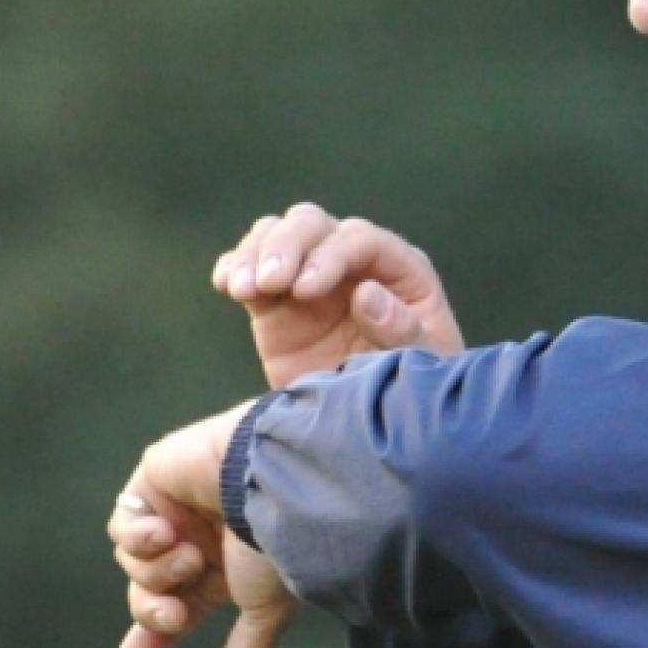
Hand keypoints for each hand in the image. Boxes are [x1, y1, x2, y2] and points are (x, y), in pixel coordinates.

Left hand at [109, 405, 296, 647]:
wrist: (276, 482)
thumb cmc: (277, 543)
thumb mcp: (265, 610)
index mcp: (224, 565)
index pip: (180, 604)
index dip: (156, 631)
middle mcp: (199, 536)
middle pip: (149, 587)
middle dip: (154, 609)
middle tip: (174, 616)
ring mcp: (176, 507)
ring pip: (135, 560)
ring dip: (158, 569)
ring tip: (190, 557)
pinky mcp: (156, 478)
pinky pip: (125, 520)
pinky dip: (139, 536)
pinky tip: (166, 532)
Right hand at [214, 203, 463, 387]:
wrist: (373, 423)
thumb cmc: (411, 385)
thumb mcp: (420, 364)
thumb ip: (402, 330)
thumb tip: (366, 293)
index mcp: (398, 269)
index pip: (360, 239)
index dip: (331, 255)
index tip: (306, 289)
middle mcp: (352, 261)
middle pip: (312, 224)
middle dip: (288, 244)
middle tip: (272, 283)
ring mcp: (309, 276)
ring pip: (276, 233)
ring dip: (254, 252)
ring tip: (243, 290)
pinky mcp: (275, 300)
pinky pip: (248, 266)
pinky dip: (233, 267)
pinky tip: (227, 285)